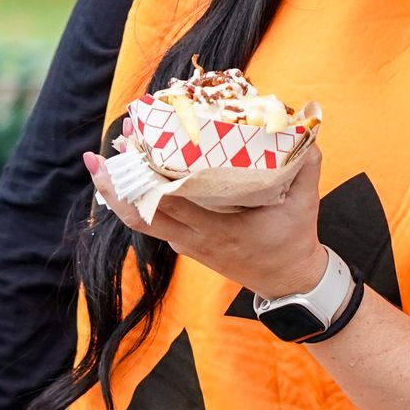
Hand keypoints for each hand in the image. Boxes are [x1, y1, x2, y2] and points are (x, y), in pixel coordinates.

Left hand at [85, 146, 329, 300]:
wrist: (287, 280)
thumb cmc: (294, 239)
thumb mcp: (305, 202)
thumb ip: (306, 164)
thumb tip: (306, 129)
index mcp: (218, 229)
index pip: (169, 202)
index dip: (144, 177)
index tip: (133, 146)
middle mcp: (194, 239)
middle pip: (140, 213)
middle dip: (118, 182)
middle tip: (105, 150)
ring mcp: (186, 244)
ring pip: (140, 221)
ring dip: (120, 193)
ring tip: (103, 162)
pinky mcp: (185, 243)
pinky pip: (152, 223)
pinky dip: (136, 202)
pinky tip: (129, 179)